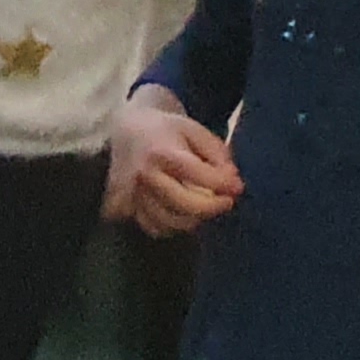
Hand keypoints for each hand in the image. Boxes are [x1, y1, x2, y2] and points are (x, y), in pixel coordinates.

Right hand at [108, 90, 240, 233]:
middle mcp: (143, 175)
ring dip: (194, 218)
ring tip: (202, 205)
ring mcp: (130, 194)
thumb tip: (233, 186)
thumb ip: (219, 156)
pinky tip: (180, 212)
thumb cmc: (167, 132)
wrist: (126, 131)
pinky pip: (155, 228)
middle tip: (226, 202)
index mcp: (161, 151)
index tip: (237, 187)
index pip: (200, 176)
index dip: (224, 185)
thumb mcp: (197, 132)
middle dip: (213, 207)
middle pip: (186, 204)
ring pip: (171, 222)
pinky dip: (172, 225)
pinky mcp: (123, 209)